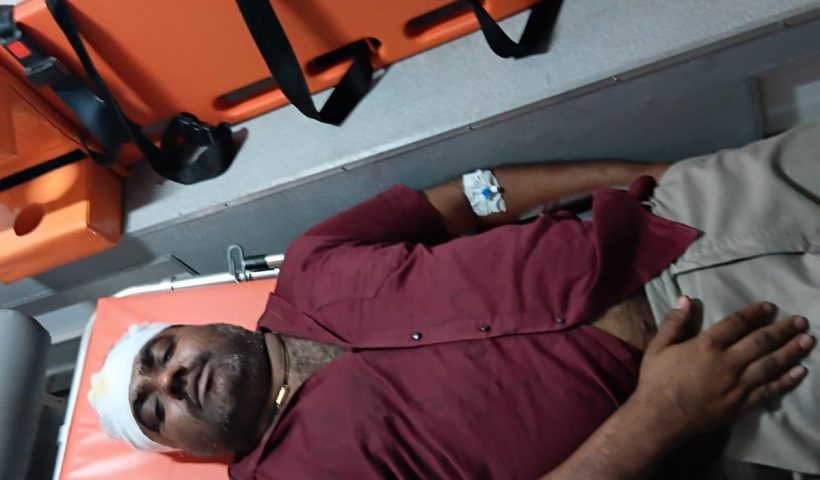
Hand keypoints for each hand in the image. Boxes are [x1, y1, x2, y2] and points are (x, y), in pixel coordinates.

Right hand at [633, 297, 813, 440]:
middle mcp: (726, 363)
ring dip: (791, 351)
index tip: (770, 306)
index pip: (736, 324)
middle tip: (801, 321)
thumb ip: (673, 323)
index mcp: (706, 346)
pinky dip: (786, 381)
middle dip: (783, 330)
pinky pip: (769, 391)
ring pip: (770, 365)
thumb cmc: (657, 380)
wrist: (660, 417)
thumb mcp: (657, 347)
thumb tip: (685, 298)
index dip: (755, 313)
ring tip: (808, 340)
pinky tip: (801, 372)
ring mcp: (737, 385)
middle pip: (760, 342)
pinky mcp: (741, 404)